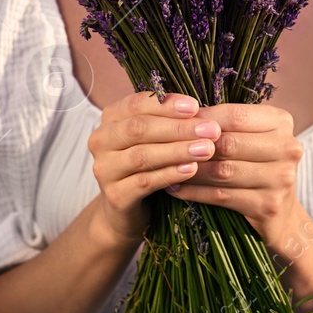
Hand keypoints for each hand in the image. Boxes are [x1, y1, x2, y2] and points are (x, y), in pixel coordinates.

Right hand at [88, 91, 222, 245]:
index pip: (136, 104)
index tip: (195, 106)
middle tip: (211, 130)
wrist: (125, 209)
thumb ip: (169, 121)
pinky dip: (170, 174)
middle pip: (139, 129)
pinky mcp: (114, 195)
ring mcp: (104, 169)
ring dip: (178, 151)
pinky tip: (191, 170)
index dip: (166, 105)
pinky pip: (144, 182)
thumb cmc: (146, 164)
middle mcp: (100, 140)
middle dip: (179, 128)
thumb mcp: (155, 138)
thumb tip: (202, 112)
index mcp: (110, 118)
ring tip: (207, 149)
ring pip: (143, 156)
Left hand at [167, 102, 304, 244]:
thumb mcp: (251, 138)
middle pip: (229, 143)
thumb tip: (180, 112)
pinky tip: (177, 188)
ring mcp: (281, 178)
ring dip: (190, 170)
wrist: (282, 213)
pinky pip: (222, 196)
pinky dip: (195, 192)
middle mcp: (287, 147)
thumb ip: (227, 125)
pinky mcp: (269, 205)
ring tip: (166, 168)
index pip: (236, 115)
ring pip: (223, 171)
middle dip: (193, 146)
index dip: (203, 119)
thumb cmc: (257, 166)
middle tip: (165, 147)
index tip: (176, 122)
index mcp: (281, 122)